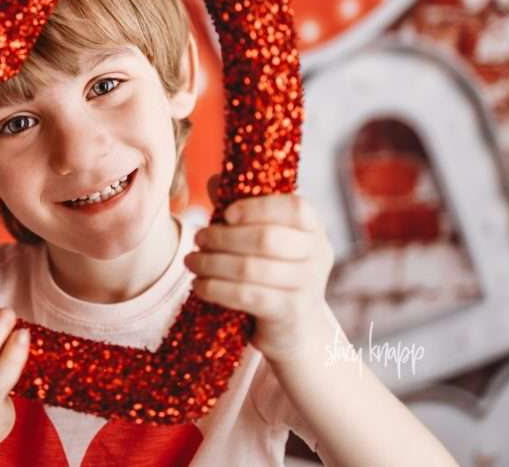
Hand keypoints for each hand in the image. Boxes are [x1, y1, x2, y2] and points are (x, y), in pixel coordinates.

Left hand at [184, 177, 335, 364]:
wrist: (294, 329)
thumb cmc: (273, 273)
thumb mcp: (262, 238)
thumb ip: (241, 210)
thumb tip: (215, 179)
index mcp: (313, 228)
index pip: (294, 207)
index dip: (257, 207)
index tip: (226, 213)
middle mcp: (318, 254)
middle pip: (266, 238)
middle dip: (223, 237)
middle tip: (197, 238)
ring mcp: (307, 285)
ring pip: (251, 268)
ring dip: (212, 263)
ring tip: (191, 262)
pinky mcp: (290, 312)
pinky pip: (247, 295)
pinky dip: (216, 288)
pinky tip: (199, 285)